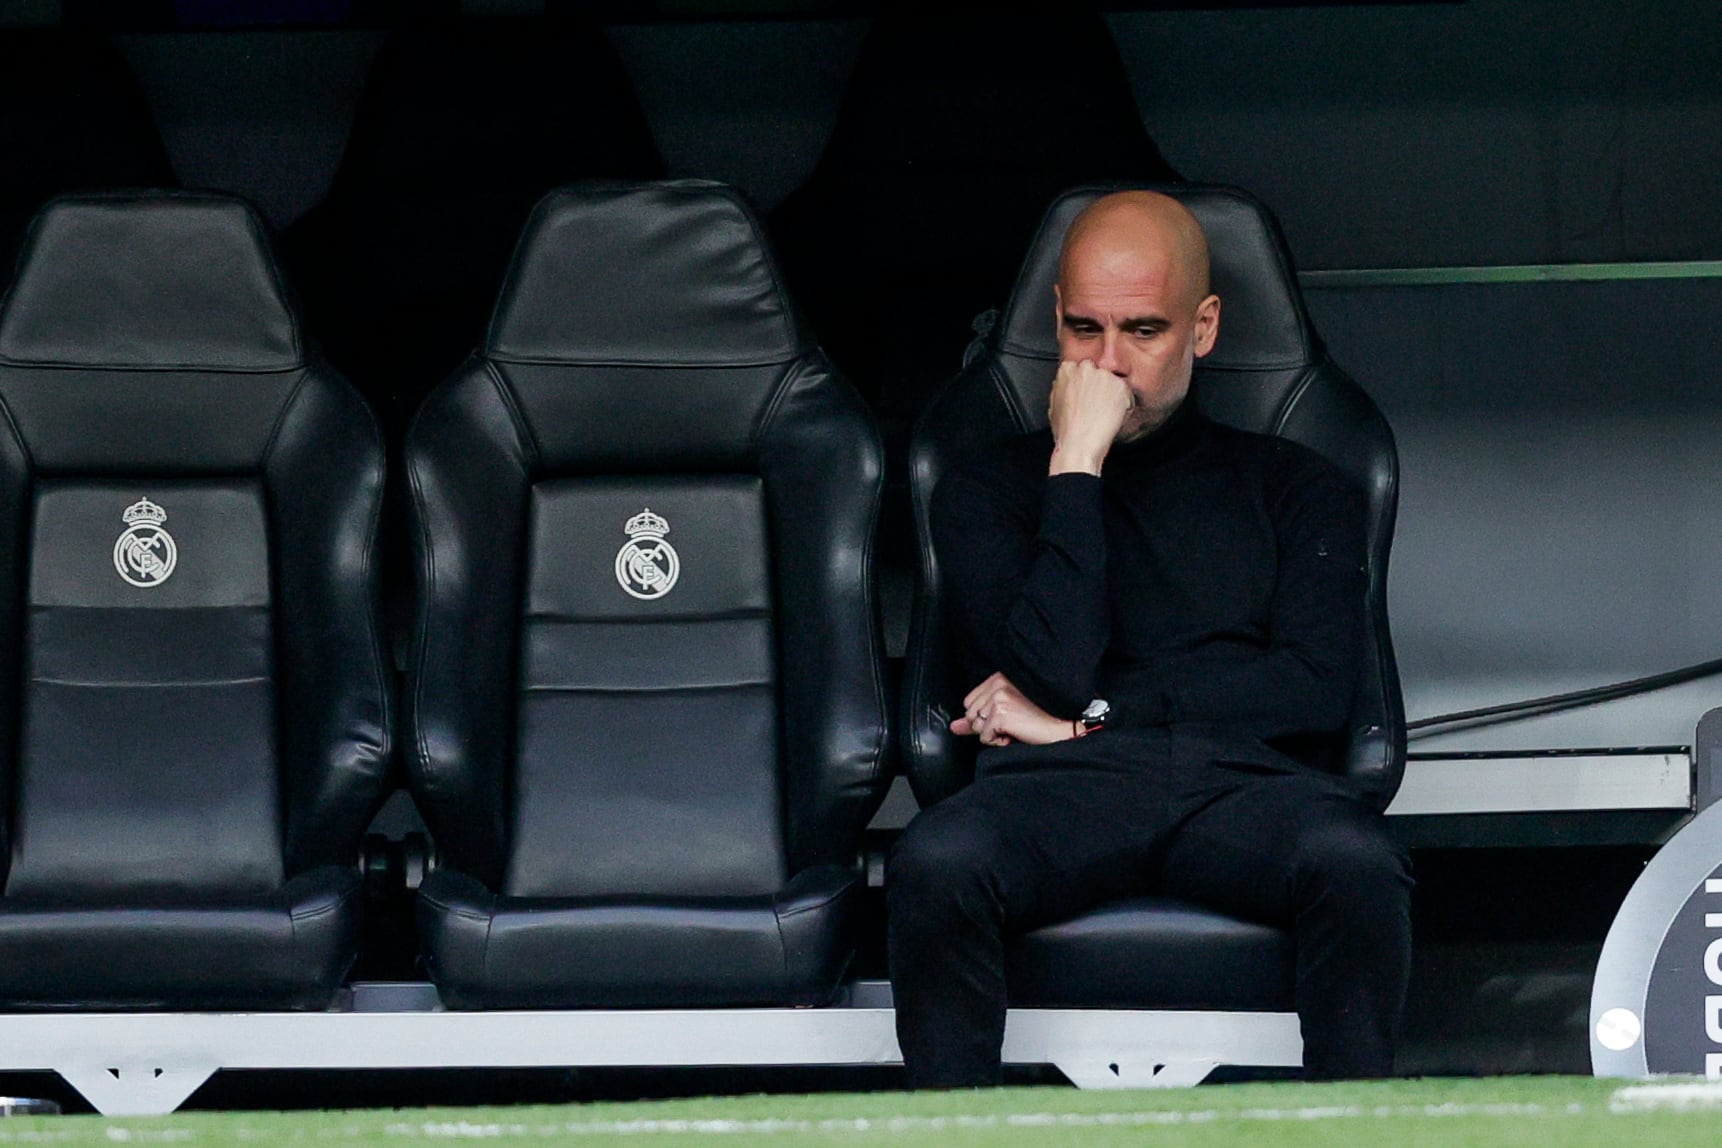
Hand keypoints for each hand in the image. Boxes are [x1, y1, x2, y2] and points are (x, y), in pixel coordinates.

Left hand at [949, 672, 1074, 746]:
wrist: (1061, 728)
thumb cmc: (1038, 719)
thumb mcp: (1005, 714)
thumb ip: (977, 718)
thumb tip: (954, 727)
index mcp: (999, 678)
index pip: (969, 703)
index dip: (984, 717)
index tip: (1006, 717)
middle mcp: (997, 684)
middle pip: (970, 715)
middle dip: (987, 726)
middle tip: (1014, 723)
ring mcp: (998, 698)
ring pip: (976, 727)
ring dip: (993, 734)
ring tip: (1015, 728)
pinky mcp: (1000, 714)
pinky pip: (984, 738)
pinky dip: (998, 742)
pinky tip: (1016, 734)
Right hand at [1048, 359, 1131, 474]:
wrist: (1079, 445)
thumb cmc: (1066, 431)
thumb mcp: (1055, 404)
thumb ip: (1064, 388)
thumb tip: (1070, 387)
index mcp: (1066, 370)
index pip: (1080, 367)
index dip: (1086, 384)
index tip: (1087, 395)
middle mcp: (1086, 368)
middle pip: (1099, 372)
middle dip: (1100, 386)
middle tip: (1098, 406)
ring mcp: (1104, 376)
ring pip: (1114, 382)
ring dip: (1113, 395)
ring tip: (1104, 415)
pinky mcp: (1120, 386)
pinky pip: (1127, 394)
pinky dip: (1125, 405)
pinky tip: (1113, 418)